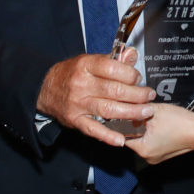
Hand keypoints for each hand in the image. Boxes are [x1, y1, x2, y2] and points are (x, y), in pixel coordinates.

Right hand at [36, 47, 155, 146]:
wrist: (45, 89)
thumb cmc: (71, 74)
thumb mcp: (88, 61)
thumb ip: (112, 60)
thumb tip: (132, 54)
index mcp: (85, 65)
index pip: (112, 68)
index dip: (130, 74)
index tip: (138, 78)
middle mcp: (81, 84)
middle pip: (114, 90)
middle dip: (137, 94)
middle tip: (149, 96)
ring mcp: (78, 104)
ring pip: (108, 110)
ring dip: (131, 112)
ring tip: (146, 112)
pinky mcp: (75, 120)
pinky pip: (93, 130)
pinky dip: (108, 136)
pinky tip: (121, 139)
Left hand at [126, 103, 193, 163]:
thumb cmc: (182, 122)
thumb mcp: (154, 110)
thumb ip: (137, 109)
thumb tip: (127, 108)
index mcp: (143, 149)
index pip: (123, 135)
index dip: (124, 123)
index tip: (126, 114)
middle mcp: (148, 157)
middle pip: (133, 138)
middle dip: (136, 126)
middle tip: (143, 114)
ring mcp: (156, 157)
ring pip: (143, 140)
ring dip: (145, 130)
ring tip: (153, 119)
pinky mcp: (164, 154)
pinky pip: (152, 143)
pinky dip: (153, 134)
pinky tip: (160, 125)